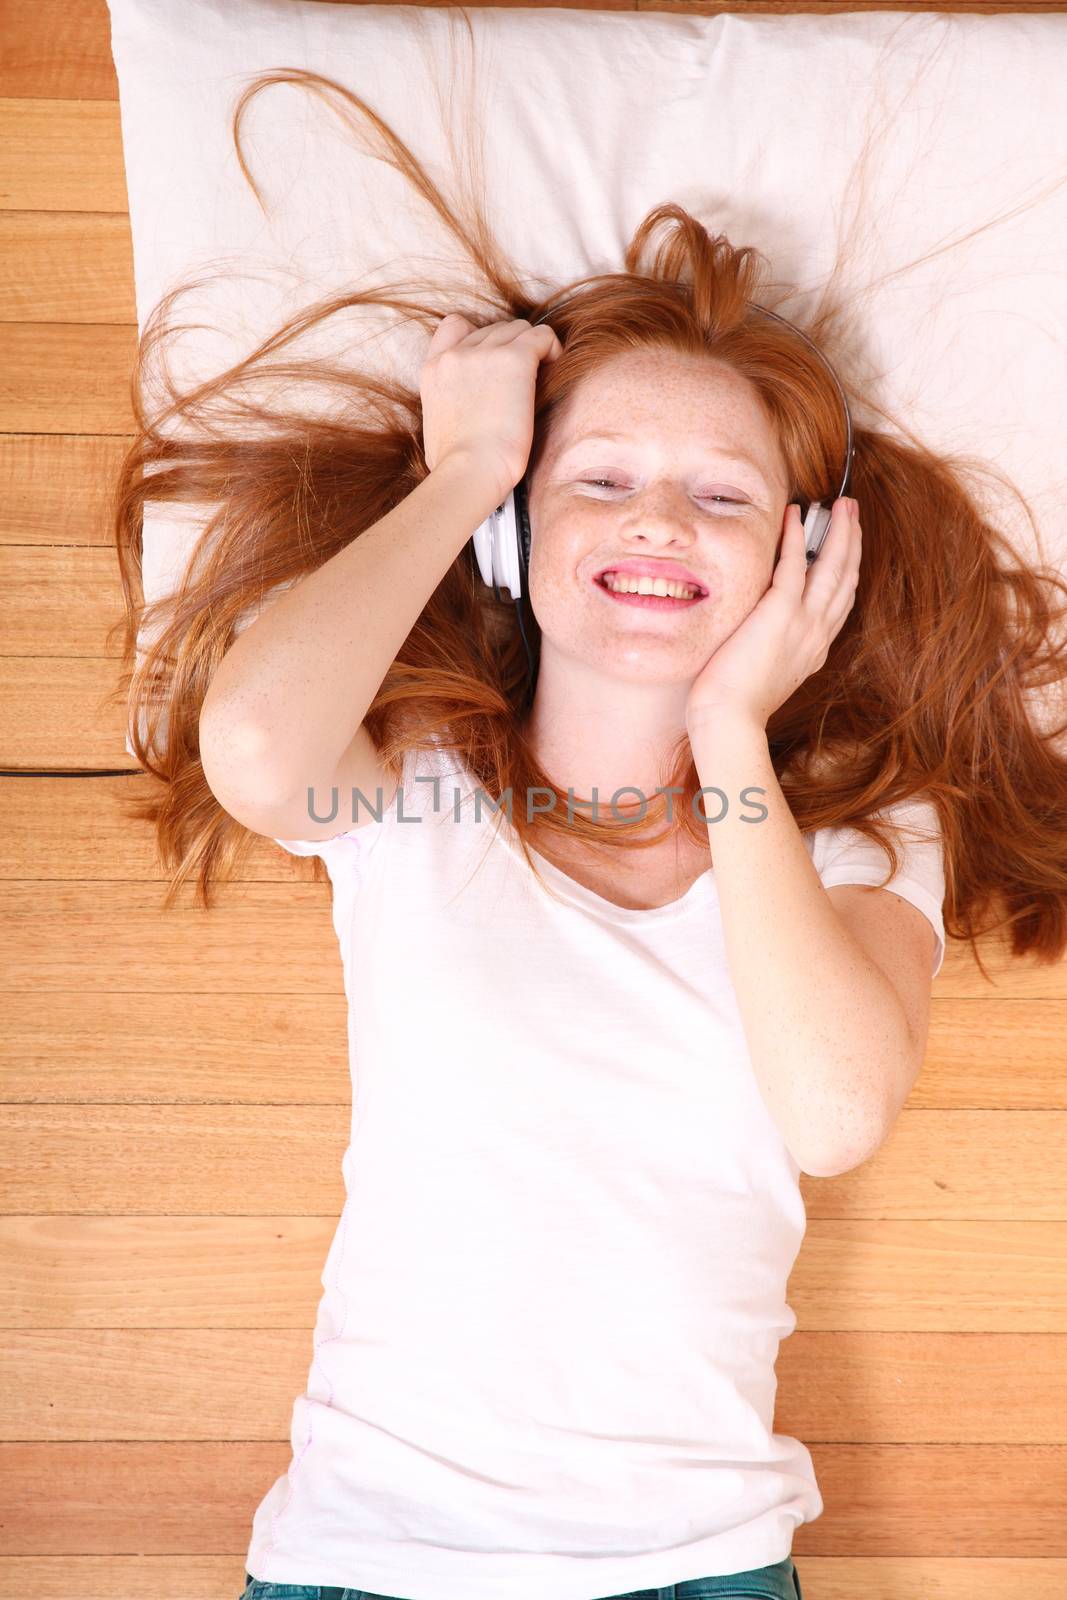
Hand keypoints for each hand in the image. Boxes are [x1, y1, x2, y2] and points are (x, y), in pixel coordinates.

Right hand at [420, 313, 562, 506]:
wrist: (469, 472)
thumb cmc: (456, 467)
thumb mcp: (435, 428)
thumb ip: (446, 406)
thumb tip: (462, 418)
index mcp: (434, 370)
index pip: (454, 326)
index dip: (479, 338)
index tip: (493, 362)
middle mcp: (456, 354)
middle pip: (493, 329)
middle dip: (511, 347)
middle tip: (524, 379)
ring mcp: (484, 353)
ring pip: (518, 329)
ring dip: (532, 347)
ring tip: (542, 375)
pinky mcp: (514, 359)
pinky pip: (542, 336)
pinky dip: (552, 348)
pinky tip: (554, 367)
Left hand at [685, 497, 861, 733]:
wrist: (729, 721)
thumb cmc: (734, 704)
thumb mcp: (766, 672)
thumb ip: (774, 647)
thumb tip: (761, 632)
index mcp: (815, 649)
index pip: (841, 600)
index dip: (848, 567)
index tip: (848, 543)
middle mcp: (817, 634)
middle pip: (846, 578)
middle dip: (852, 540)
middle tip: (852, 511)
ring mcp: (803, 623)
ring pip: (832, 567)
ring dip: (839, 531)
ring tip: (841, 504)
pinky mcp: (780, 614)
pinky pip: (794, 565)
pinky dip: (796, 537)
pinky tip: (795, 515)